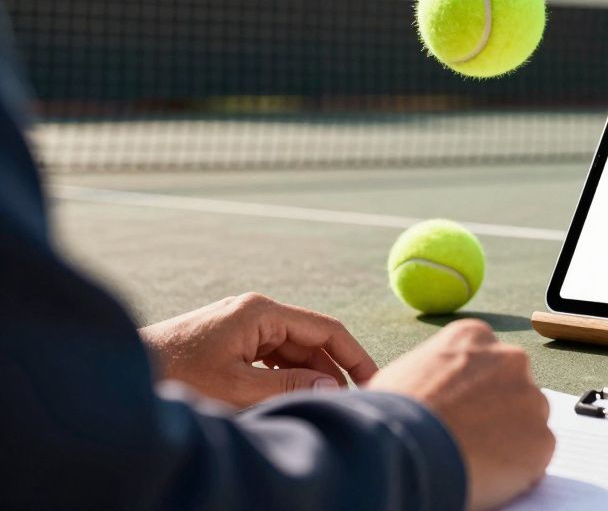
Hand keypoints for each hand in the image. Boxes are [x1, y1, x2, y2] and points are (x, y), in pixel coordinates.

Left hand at [139, 293, 378, 407]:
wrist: (120, 372)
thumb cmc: (173, 376)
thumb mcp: (237, 388)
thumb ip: (288, 386)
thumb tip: (332, 387)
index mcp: (261, 311)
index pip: (326, 329)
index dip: (354, 356)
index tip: (374, 383)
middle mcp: (255, 312)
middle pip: (310, 340)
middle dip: (331, 372)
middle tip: (349, 404)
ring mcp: (241, 325)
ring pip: (291, 352)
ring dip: (306, 378)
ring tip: (318, 407)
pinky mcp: (229, 341)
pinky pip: (270, 358)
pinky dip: (284, 378)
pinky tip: (287, 400)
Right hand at [368, 320, 553, 510]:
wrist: (403, 447)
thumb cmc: (391, 414)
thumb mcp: (407, 372)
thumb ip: (435, 374)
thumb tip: (434, 393)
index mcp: (474, 337)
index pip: (487, 361)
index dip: (474, 391)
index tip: (462, 410)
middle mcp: (510, 359)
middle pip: (513, 388)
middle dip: (498, 412)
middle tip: (470, 438)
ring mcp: (530, 398)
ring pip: (528, 423)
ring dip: (509, 440)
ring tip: (473, 460)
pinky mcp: (541, 439)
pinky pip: (535, 457)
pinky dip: (517, 471)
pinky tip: (485, 476)